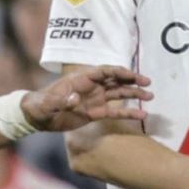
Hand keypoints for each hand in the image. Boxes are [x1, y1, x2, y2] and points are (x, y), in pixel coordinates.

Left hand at [23, 65, 150, 130]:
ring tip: (150, 96)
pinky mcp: (96, 113)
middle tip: (147, 83)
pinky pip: (116, 112)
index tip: (133, 76)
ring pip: (119, 94)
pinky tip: (142, 115)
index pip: (104, 72)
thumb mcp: (50, 102)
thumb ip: (61, 100)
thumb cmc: (42, 104)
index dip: (119, 72)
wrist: (39, 116)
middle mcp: (92, 87)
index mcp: (82, 79)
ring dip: (134, 94)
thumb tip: (74, 100)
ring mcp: (96, 99)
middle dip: (132, 80)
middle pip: (116, 80)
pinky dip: (129, 113)